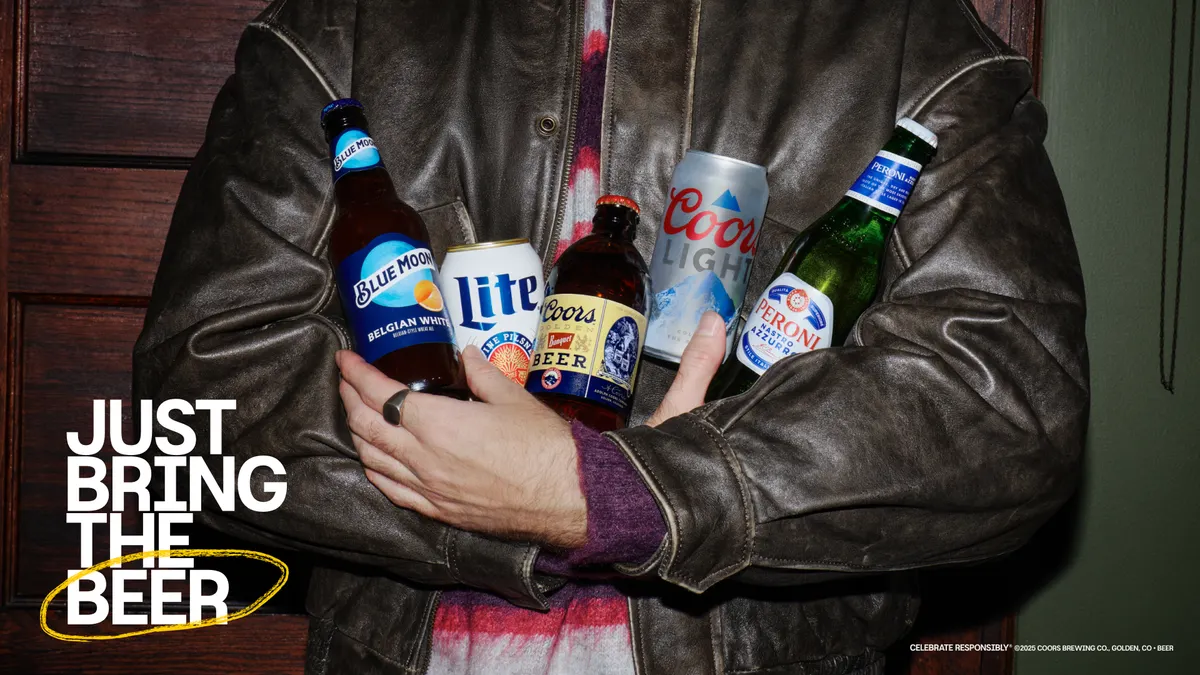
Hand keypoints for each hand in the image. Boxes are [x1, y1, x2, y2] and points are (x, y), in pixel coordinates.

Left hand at [335, 311, 726, 547]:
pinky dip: (374, 470)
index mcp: (439, 425)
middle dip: (350, 399)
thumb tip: (467, 354)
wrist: (568, 496)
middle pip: (368, 426)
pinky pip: (392, 490)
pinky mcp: (440, 510)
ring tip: (355, 413)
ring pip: (373, 459)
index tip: (346, 358)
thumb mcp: (514, 397)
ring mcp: (429, 488)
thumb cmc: (545, 447)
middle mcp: (425, 458)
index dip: (358, 374)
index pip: (381, 395)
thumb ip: (482, 374)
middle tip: (346, 379)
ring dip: (357, 433)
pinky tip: (373, 460)